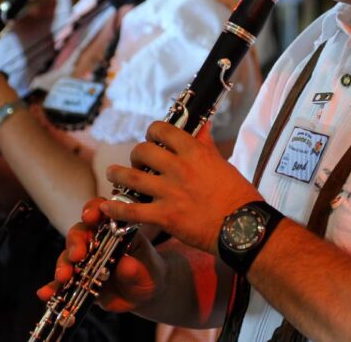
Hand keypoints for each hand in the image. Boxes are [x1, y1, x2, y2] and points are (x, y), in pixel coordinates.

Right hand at [37, 198, 165, 312]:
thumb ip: (137, 268)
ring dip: (63, 265)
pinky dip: (52, 287)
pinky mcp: (77, 280)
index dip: (93, 210)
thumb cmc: (148, 272)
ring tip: (63, 277)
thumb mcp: (148, 269)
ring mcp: (84, 260)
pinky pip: (62, 283)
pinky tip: (45, 293)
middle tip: (77, 255)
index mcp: (114, 228)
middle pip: (79, 233)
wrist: (145, 293)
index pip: (101, 212)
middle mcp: (95, 241)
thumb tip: (125, 265)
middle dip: (75, 242)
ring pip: (67, 256)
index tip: (91, 217)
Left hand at [102, 122, 261, 254]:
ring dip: (117, 174)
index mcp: (194, 152)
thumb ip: (206, 144)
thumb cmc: (238, 196)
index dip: (152, 132)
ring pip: (130, 177)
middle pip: (143, 151)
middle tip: (137, 162)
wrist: (243, 227)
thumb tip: (202, 124)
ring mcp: (169, 192)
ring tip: (112, 174)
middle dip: (136, 155)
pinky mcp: (165, 216)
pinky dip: (116, 208)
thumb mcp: (223, 163)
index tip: (151, 139)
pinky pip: (132, 210)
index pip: (163, 130)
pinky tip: (108, 206)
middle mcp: (179, 168)